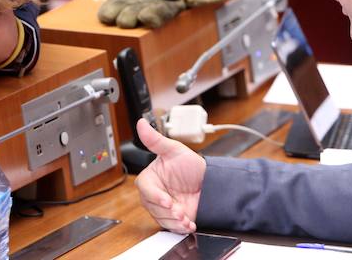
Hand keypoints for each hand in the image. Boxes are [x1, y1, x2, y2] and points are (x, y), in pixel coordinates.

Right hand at [135, 119, 205, 233]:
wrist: (209, 183)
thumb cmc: (190, 165)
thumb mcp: (174, 150)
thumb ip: (156, 140)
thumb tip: (141, 124)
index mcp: (150, 178)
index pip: (146, 189)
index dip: (156, 196)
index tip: (167, 200)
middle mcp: (154, 194)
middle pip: (152, 207)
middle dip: (167, 211)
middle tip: (180, 211)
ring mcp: (163, 207)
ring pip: (161, 219)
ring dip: (174, 221)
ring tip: (186, 218)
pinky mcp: (173, 219)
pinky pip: (171, 227)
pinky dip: (180, 227)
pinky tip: (189, 223)